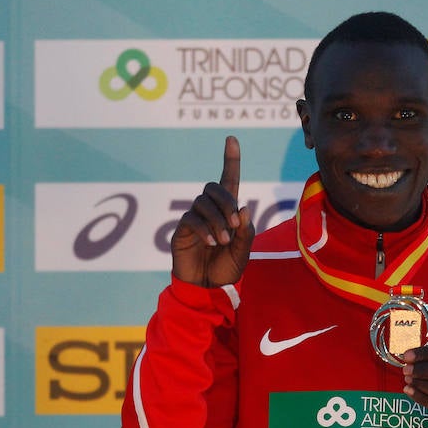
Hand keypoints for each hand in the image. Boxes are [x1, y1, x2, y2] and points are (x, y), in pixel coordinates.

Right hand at [171, 136, 254, 286]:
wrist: (208, 289)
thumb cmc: (227, 269)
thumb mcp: (244, 251)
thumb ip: (246, 230)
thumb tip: (242, 207)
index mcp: (228, 211)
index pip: (228, 180)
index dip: (230, 160)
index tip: (232, 139)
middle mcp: (209, 210)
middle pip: (213, 187)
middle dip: (225, 201)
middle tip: (235, 223)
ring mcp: (194, 218)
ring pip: (202, 203)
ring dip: (217, 220)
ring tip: (223, 241)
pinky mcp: (181, 230)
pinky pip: (191, 219)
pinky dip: (204, 229)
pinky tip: (212, 243)